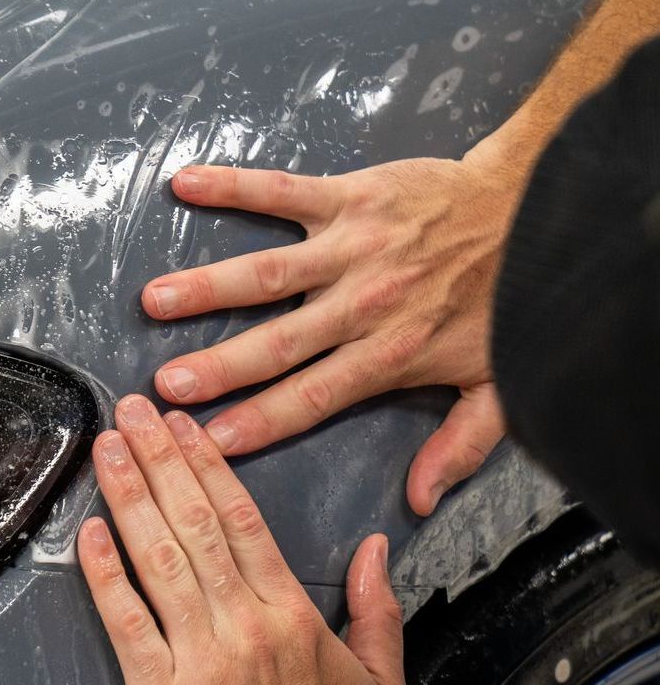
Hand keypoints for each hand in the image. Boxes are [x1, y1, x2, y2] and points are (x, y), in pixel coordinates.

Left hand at [78, 395, 406, 684]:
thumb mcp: (382, 680)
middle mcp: (244, 626)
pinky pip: (127, 625)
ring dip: (129, 498)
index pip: (243, 519)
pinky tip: (89, 533)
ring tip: (107, 449)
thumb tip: (376, 547)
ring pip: (158, 560)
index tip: (185, 426)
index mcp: (293, 615)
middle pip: (195, 524)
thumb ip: (377, 607)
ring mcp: (199, 661)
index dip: (207, 466)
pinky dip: (105, 576)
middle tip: (131, 412)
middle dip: (160, 460)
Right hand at [143, 150, 517, 514]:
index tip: (210, 441)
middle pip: (278, 342)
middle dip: (218, 367)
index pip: (313, 396)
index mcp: (389, 354)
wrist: (529, 212)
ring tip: (155, 301)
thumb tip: (420, 501)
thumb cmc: (506, 302)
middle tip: (163, 386)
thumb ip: (459, 447)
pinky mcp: (351, 196)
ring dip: (208, 286)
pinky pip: (283, 190)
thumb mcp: (498, 389)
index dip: (261, 420)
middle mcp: (361, 304)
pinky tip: (187, 184)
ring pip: (268, 271)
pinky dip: (234, 185)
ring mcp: (352, 246)